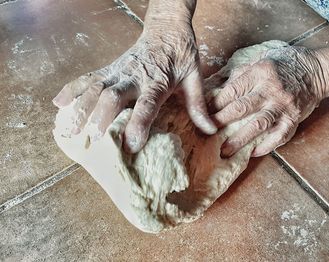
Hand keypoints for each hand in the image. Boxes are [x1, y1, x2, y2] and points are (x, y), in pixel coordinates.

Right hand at [53, 1, 215, 152]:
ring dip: (80, 107)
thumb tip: (212, 129)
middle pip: (112, 95)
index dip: (139, 124)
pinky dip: (72, 89)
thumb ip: (199, 104)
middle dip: (101, 116)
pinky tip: (59, 103)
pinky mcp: (110, 68)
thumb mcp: (194, 78)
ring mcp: (118, 71)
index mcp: (158, 81)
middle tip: (93, 138)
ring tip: (68, 128)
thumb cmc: (181, 55)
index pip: (147, 104)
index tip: (131, 145)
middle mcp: (134, 76)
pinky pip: (87, 78)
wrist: (167, 28)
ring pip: (94, 87)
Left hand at [209, 46, 327, 157]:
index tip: (202, 114)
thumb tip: (216, 88)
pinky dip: (265, 146)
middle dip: (221, 122)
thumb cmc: (283, 65)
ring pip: (258, 125)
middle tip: (206, 133)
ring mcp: (283, 106)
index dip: (215, 104)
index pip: (232, 91)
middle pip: (241, 108)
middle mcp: (271, 90)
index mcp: (259, 73)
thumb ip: (239, 75)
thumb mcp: (260, 61)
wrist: (316, 71)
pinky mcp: (294, 119)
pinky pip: (279, 136)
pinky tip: (252, 153)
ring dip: (239, 140)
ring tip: (224, 151)